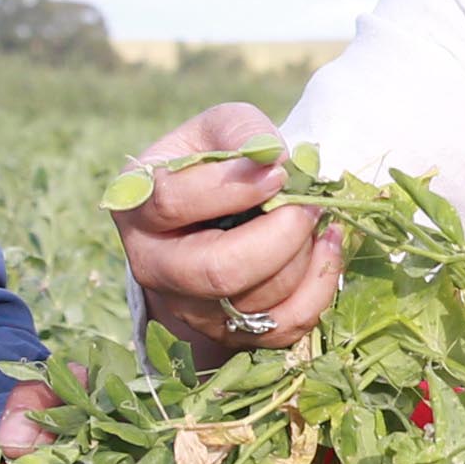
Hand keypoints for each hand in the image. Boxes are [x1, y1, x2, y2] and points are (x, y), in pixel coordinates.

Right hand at [117, 103, 341, 356]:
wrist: (214, 214)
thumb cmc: (213, 163)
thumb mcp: (218, 128)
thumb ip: (242, 131)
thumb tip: (274, 160)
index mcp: (136, 208)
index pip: (174, 203)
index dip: (233, 187)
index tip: (278, 173)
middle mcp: (153, 267)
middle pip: (218, 270)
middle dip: (280, 236)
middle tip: (309, 205)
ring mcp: (189, 309)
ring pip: (258, 300)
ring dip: (303, 255)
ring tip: (315, 218)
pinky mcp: (229, 334)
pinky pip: (285, 327)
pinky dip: (319, 287)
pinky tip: (327, 246)